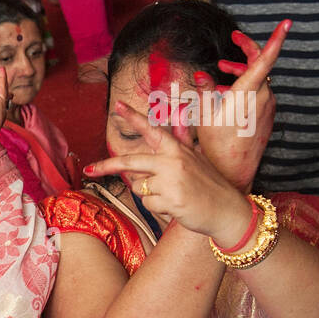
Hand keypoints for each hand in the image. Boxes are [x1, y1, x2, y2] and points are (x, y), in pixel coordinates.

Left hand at [85, 103, 253, 245]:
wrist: (229, 211)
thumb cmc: (210, 186)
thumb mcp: (197, 159)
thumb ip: (182, 141)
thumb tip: (180, 116)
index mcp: (177, 150)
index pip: (153, 130)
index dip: (134, 117)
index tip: (118, 106)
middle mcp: (173, 161)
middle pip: (131, 161)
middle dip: (106, 166)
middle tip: (89, 169)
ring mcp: (172, 180)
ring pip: (140, 187)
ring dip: (151, 194)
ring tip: (173, 195)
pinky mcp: (172, 200)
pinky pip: (148, 204)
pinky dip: (158, 208)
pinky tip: (175, 206)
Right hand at [192, 19, 289, 191]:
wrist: (236, 170)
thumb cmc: (218, 145)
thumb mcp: (204, 115)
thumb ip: (204, 90)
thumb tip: (202, 75)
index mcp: (248, 92)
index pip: (265, 59)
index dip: (276, 39)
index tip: (286, 23)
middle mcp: (263, 96)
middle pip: (259, 64)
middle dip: (245, 50)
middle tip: (234, 39)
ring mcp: (267, 106)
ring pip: (257, 79)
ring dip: (239, 71)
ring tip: (220, 72)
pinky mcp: (267, 114)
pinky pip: (258, 92)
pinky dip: (244, 86)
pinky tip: (226, 94)